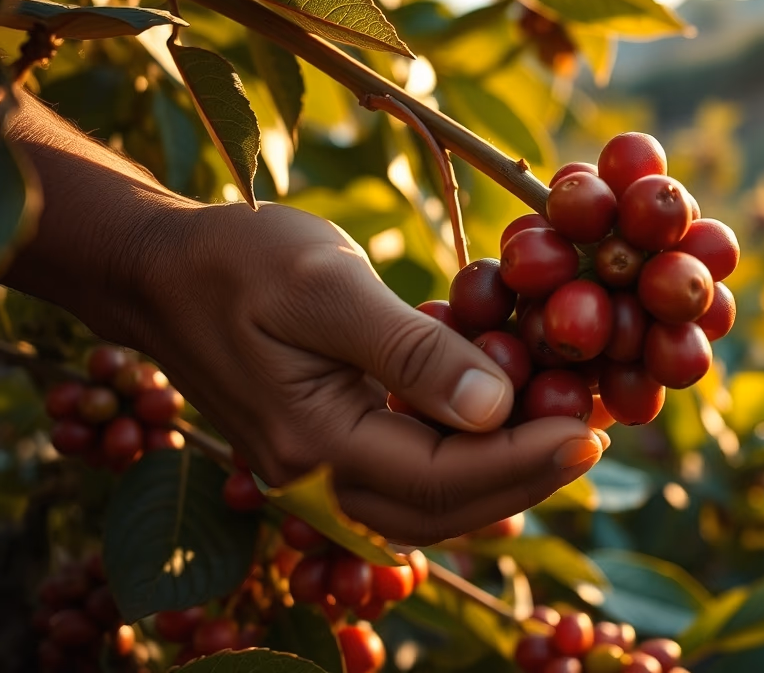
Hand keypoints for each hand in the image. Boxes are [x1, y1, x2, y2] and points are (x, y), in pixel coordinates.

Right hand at [126, 202, 603, 544]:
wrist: (160, 270)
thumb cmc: (238, 261)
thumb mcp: (326, 285)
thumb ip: (409, 349)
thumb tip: (495, 406)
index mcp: (314, 444)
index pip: (442, 477)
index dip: (525, 459)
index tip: (592, 430)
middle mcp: (316, 479)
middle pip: (444, 508)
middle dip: (527, 478)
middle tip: (597, 438)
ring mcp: (319, 472)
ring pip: (430, 502)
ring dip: (503, 477)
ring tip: (567, 434)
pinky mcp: (328, 450)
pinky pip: (410, 474)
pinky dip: (468, 458)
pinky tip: (511, 421)